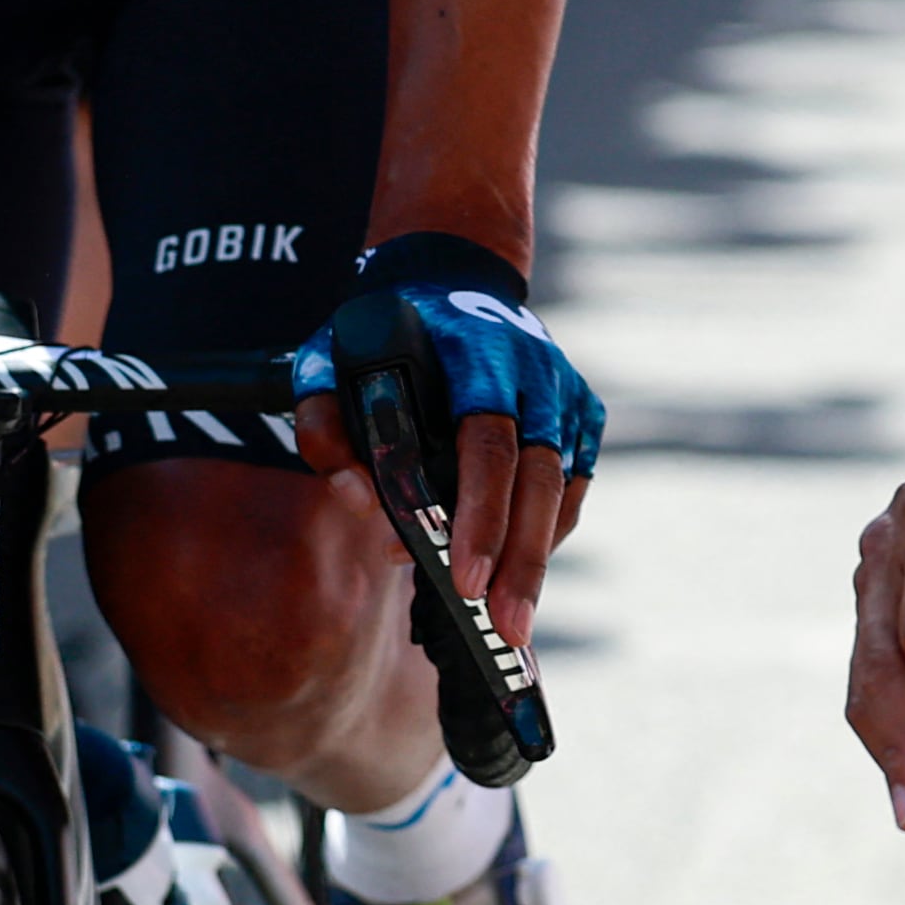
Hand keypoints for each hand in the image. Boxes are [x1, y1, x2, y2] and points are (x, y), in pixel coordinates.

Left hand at [289, 234, 600, 650]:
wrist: (454, 274)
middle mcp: (532, 369)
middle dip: (521, 559)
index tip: (462, 580)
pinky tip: (520, 570)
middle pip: (537, 475)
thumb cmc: (384, 331)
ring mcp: (563, 389)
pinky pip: (574, 483)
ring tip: (513, 623)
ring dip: (539, 556)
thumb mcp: (329, 354)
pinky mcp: (581, 410)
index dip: (480, 515)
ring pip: (562, 486)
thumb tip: (354, 494)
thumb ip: (323, 419)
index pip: (487, 443)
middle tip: (505, 629)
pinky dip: (552, 529)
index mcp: (476, 354)